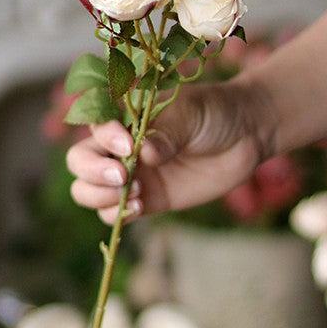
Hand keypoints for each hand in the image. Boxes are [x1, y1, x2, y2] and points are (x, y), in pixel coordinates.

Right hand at [66, 78, 273, 223]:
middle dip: (92, 171)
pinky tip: (140, 207)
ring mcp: (132, 175)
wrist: (246, 135)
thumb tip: (143, 154)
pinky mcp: (148, 200)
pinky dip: (117, 215)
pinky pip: (115, 213)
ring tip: (135, 191)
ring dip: (100, 196)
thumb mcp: (189, 113)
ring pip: (88, 191)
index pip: (92, 125)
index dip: (103, 136)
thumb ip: (165, 132)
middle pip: (80, 162)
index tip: (128, 143)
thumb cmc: (215, 112)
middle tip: (124, 174)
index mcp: (124, 115)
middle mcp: (120, 146)